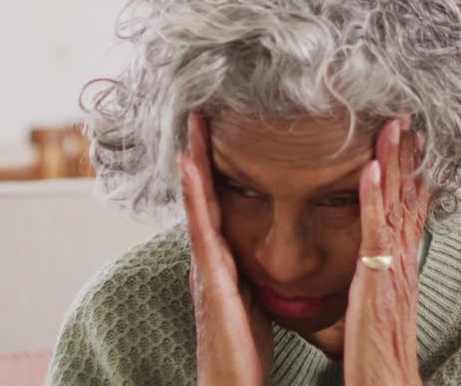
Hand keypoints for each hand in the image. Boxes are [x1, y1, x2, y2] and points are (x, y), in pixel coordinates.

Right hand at [178, 110, 273, 385]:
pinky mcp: (211, 281)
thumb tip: (267, 252)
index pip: (220, 202)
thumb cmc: (244, 351)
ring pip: (198, 205)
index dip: (216, 165)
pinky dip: (195, 196)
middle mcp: (209, 259)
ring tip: (192, 124)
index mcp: (223, 261)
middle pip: (203, 194)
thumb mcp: (254, 300)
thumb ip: (254, 272)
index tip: (218, 128)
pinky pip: (202, 231)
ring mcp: (205, 268)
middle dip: (199, 153)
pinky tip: (194, 169)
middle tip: (199, 109)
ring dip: (193, 163)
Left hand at [343, 116, 428, 385]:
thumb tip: (367, 262)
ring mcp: (393, 266)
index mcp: (401, 262)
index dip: (413, 171)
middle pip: (409, 195)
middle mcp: (403, 258)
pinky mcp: (376, 278)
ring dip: (395, 161)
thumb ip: (374, 277)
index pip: (411, 205)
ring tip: (393, 125)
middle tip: (407, 115)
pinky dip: (374, 197)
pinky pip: (375, 230)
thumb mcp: (376, 302)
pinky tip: (371, 169)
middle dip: (409, 154)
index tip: (412, 137)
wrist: (386, 381)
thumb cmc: (376, 351)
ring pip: (397, 203)